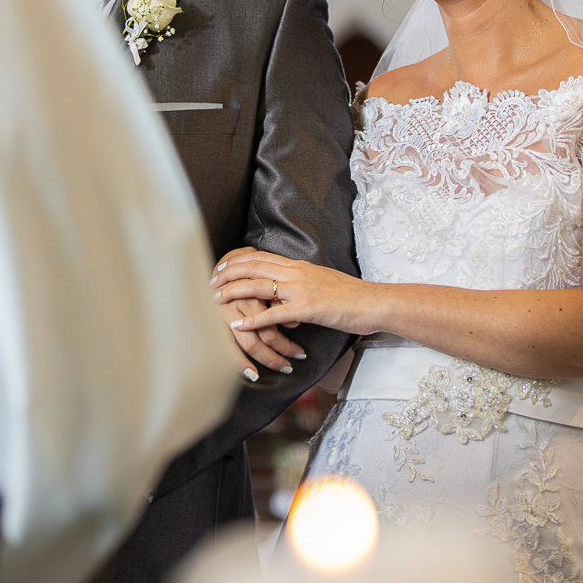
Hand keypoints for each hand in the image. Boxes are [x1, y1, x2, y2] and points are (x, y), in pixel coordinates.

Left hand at [213, 250, 376, 335]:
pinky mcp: (307, 308)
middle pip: (254, 267)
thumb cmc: (351, 296)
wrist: (372, 301)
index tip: (222, 267)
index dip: (239, 261)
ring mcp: (301, 290)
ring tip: (214, 300)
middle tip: (209, 281)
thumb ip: (301, 285)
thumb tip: (286, 294)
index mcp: (299, 266)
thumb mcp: (322, 283)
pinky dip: (253, 319)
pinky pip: (274, 314)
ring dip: (233, 293)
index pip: (262, 258)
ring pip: (258, 287)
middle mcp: (297, 273)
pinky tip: (238, 324)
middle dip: (228, 273)